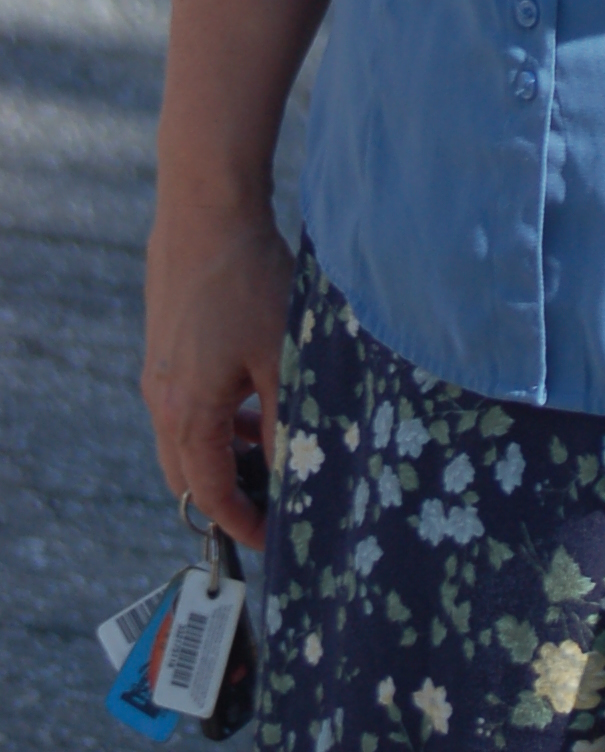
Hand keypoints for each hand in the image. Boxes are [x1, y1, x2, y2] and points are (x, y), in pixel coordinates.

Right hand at [142, 206, 294, 550]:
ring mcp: (160, 372)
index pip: (207, 492)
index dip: (238, 522)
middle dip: (225, 496)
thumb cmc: (249, 281)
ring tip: (272, 451)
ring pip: (186, 437)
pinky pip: (186, 403)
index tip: (269, 540)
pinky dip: (217, 418)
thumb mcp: (281, 355)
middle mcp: (162, 399)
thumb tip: (297, 465)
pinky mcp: (166, 347)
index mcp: (188, 412)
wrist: (206, 212)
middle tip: (269, 505)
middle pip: (187, 473)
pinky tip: (255, 400)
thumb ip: (286, 416)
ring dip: (224, 453)